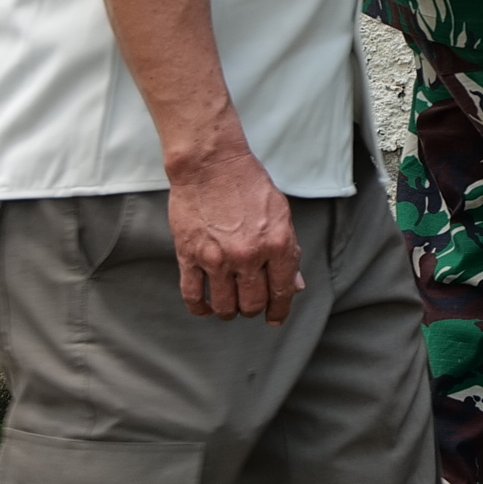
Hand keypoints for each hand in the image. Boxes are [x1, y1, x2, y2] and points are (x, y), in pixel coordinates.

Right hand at [164, 136, 298, 322]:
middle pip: (252, 303)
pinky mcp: (188, 257)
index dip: (280, 310)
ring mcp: (216, 259)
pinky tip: (205, 307)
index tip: (275, 318)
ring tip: (229, 305)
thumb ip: (288, 252)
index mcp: (277, 244)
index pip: (282, 291)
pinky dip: (200, 308)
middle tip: (251, 305)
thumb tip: (294, 285)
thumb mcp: (281, 215)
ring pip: (224, 305)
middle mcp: (248, 256)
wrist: (211, 166)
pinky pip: (193, 295)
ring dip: (228, 311)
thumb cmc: (249, 185)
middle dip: (254, 309)